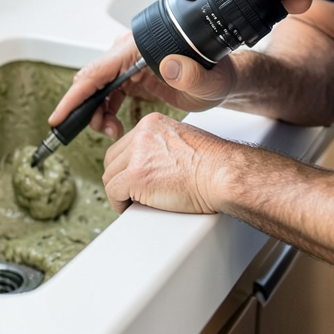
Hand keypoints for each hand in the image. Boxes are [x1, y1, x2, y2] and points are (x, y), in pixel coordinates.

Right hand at [48, 34, 245, 140]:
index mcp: (139, 46)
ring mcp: (129, 63)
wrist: (224, 79)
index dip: (75, 96)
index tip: (59, 117)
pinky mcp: (132, 75)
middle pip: (92, 80)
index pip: (97, 71)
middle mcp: (129, 51)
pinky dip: (106, 112)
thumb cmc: (217, 75)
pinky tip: (115, 127)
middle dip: (86, 110)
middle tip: (94, 132)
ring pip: (97, 90)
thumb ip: (191, 75)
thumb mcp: (208, 80)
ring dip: (97, 114)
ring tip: (112, 133)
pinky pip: (108, 94)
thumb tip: (169, 66)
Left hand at [102, 112, 229, 214]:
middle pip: (113, 159)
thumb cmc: (214, 164)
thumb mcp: (183, 142)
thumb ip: (163, 147)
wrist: (223, 173)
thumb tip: (153, 164)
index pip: (125, 144)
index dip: (127, 165)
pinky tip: (131, 209)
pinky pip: (113, 192)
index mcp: (152, 123)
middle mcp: (142, 134)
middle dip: (119, 178)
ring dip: (120, 192)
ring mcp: (137, 155)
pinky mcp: (135, 176)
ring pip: (110, 176)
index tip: (134, 178)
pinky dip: (120, 204)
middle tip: (131, 193)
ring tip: (134, 202)